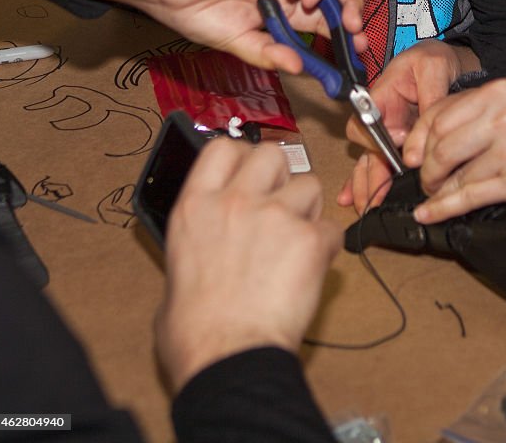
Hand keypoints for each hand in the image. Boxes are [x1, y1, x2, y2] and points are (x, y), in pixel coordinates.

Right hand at [64, 0, 364, 72]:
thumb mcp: (240, 44)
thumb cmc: (197, 13)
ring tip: (310, 6)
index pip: (330, 20)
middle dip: (353, 12)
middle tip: (353, 33)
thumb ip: (269, 54)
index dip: (348, 34)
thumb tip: (299, 69)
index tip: (356, 53)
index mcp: (287, 13)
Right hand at [155, 137, 341, 392]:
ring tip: (297, 241)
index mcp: (195, 208)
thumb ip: (196, 244)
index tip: (249, 170)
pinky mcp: (308, 238)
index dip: (241, 155)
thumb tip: (207, 249)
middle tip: (280, 202)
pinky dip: (327, 246)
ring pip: (310, 184)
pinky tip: (313, 268)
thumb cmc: (195, 333)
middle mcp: (235, 201)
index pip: (222, 148)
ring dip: (308, 209)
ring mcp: (275, 216)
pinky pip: (331, 228)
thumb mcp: (174, 274)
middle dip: (281, 174)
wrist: (228, 357)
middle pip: (272, 154)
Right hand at [336, 40, 476, 210]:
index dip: (376, 138)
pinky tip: (357, 198)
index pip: (365, 123)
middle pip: (366, 150)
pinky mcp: (399, 141)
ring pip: (371, 161)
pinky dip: (368, 181)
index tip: (398, 141)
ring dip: (367, 184)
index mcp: (381, 96)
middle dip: (368, 176)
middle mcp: (379, 118)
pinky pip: (380, 162)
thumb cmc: (434, 59)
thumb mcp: (433, 67)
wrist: (446, 63)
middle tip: (371, 199)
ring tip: (363, 205)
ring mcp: (388, 131)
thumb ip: (429, 94)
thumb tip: (422, 125)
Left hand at [402, 79, 505, 222]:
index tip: (411, 153)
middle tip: (425, 178)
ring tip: (433, 193)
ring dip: (434, 188)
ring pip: (451, 174)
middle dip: (424, 167)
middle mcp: (498, 118)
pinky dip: (442, 209)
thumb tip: (434, 129)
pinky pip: (467, 198)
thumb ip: (477, 108)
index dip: (417, 138)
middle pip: (439, 146)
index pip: (438, 115)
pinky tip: (429, 214)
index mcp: (495, 92)